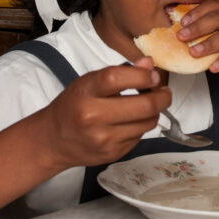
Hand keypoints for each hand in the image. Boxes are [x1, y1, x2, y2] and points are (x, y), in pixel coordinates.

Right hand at [41, 57, 170, 169]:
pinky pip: (140, 136)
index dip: (142, 76)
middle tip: (164, 92)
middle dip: (162, 97)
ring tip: (148, 105)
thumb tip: (149, 64)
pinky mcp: (113, 153)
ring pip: (147, 122)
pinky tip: (132, 121)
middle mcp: (93, 117)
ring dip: (154, 112)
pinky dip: (142, 126)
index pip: (118, 78)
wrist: (54, 139)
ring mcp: (104, 138)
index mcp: (85, 92)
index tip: (153, 76)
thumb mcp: (90, 82)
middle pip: (143, 106)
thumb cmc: (74, 105)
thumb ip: (120, 72)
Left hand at [175, 1, 218, 84]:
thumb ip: (209, 32)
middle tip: (182, 37)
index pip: (212, 6)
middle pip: (218, 19)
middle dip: (197, 28)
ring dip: (208, 44)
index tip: (181, 24)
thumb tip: (182, 33)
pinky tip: (213, 67)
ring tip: (193, 53)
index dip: (195, 14)